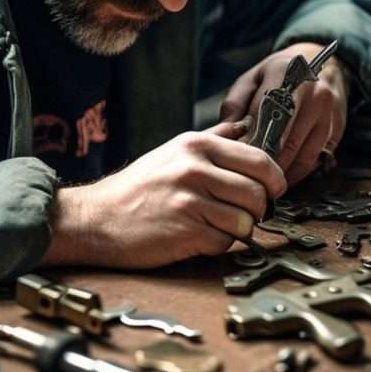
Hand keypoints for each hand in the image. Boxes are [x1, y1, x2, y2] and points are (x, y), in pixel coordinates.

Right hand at [39, 120, 286, 268]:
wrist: (95, 217)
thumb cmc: (137, 187)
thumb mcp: (173, 150)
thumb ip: (213, 139)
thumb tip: (246, 126)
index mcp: (196, 145)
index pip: (260, 160)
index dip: (274, 180)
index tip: (272, 191)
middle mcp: (195, 168)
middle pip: (259, 192)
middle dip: (259, 209)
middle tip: (247, 213)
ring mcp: (190, 200)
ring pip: (247, 220)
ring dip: (239, 229)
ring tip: (219, 225)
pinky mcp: (186, 231)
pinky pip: (225, 242)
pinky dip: (218, 244)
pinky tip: (199, 236)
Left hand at [219, 42, 349, 185]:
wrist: (318, 60)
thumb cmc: (277, 74)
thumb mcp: (251, 79)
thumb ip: (235, 105)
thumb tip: (226, 135)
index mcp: (286, 75)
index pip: (265, 116)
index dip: (249, 140)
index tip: (236, 157)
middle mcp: (312, 92)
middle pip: (286, 140)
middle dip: (265, 161)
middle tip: (247, 176)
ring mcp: (328, 111)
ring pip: (303, 155)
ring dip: (282, 172)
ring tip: (263, 180)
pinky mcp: (338, 128)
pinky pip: (317, 159)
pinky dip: (299, 172)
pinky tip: (283, 175)